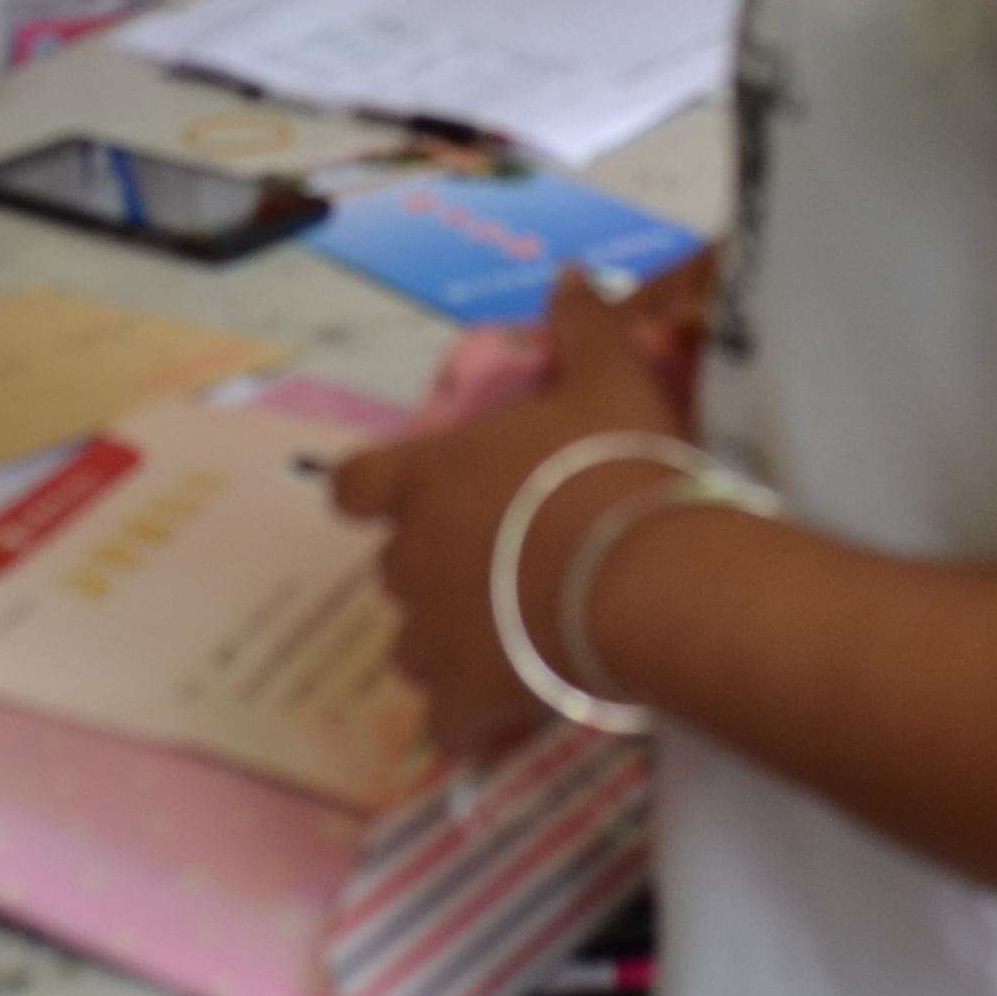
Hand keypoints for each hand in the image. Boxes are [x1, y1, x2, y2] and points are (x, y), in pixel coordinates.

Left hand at [332, 276, 699, 759]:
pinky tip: (500, 717)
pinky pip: (444, 722)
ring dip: (444, 642)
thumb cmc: (613, 467)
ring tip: (501, 641)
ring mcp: (432, 633)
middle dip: (431, 569)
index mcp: (427, 478)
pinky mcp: (464, 698)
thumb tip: (571, 273)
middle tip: (494, 565)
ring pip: (411, 646)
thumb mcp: (609, 377)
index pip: (356, 485)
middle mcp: (412, 556)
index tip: (394, 498)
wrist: (640, 575)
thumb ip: (583, 325)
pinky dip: (464, 721)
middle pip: (394, 568)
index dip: (370, 491)